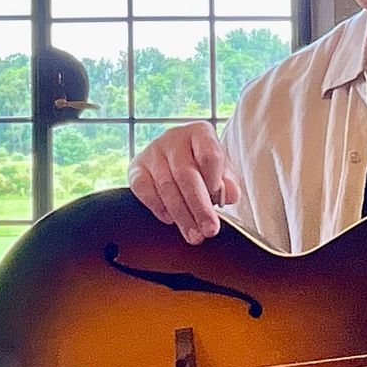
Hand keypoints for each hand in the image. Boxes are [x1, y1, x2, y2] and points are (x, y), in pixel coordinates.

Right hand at [126, 122, 238, 245]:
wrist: (176, 158)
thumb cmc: (203, 166)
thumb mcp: (222, 171)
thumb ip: (228, 182)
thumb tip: (230, 194)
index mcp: (200, 132)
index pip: (209, 155)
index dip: (215, 182)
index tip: (221, 203)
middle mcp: (174, 137)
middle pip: (186, 174)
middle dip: (199, 207)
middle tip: (208, 230)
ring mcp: (153, 151)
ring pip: (166, 186)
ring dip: (181, 215)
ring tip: (193, 235)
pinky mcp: (136, 166)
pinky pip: (144, 189)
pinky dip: (158, 207)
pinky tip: (170, 219)